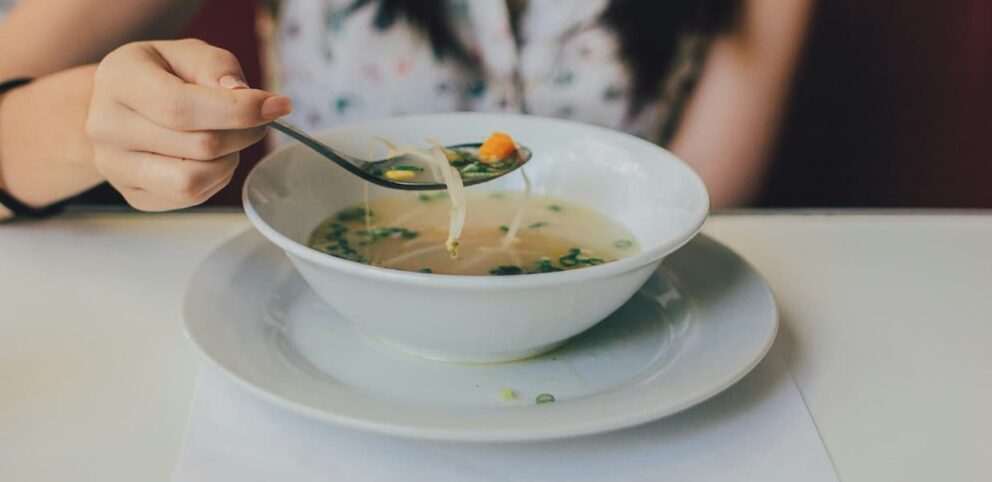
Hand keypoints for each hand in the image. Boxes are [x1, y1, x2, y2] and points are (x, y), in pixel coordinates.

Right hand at [86, 39, 291, 210]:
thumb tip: (244, 95)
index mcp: (118, 80)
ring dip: (228, 161)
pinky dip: (215, 179)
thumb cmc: (160, 75)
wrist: (118, 106)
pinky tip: (211, 158)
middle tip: (257, 120)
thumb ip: (216, 67)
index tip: (276, 106)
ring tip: (229, 139)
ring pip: (193, 182)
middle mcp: (107, 127)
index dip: (237, 110)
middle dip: (243, 134)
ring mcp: (115, 167)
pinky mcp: (133, 195)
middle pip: (198, 146)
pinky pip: (190, 199)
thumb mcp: (186, 53)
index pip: (181, 107)